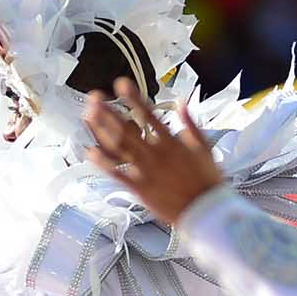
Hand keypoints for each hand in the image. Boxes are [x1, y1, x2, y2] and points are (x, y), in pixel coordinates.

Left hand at [83, 93, 223, 225]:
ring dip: (102, 131)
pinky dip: (103, 163)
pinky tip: (90, 151)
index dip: (134, 98)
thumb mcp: (204, 147)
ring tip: (89, 117)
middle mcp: (155, 155)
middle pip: (127, 130)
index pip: (149, 115)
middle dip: (109, 112)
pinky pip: (117, 174)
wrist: (206, 211)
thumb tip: (181, 102)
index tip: (121, 84)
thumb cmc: (207, 180)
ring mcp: (145, 171)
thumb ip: (190, 123)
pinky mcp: (139, 188)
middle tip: (94, 99)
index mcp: (171, 143)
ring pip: (119, 148)